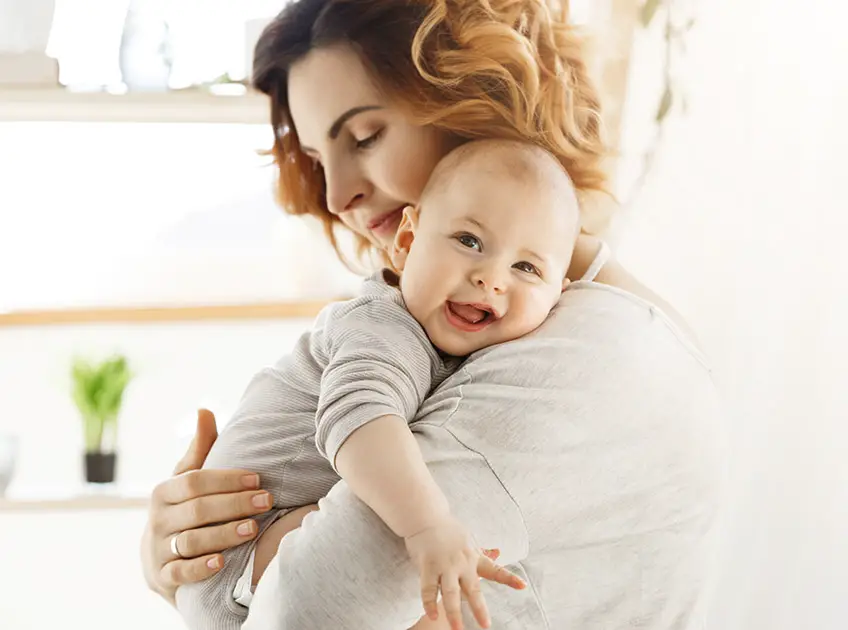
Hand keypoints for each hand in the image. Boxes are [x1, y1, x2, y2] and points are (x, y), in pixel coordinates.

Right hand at [140, 409, 272, 604]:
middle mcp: (157, 520)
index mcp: (164, 491)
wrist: (159, 559)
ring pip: (191, 541)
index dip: (228, 479)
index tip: (258, 479)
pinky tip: (222, 562)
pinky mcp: (162, 578)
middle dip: (234, 504)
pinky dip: (200, 568)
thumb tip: (204, 409)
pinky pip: (180, 573)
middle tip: (266, 501)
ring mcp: (158, 550)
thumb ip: (200, 449)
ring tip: (253, 528)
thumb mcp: (188, 480)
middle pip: (197, 509)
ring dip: (224, 534)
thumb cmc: (184, 509)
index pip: (196, 481)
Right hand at [404, 516, 525, 629]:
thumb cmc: (448, 530)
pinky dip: (429, 603)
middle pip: (472, 588)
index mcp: (474, 557)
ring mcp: (445, 565)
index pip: (494, 570)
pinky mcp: (428, 566)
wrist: (426, 516)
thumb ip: (481, 551)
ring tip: (457, 628)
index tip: (523, 586)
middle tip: (486, 625)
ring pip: (450, 592)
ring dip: (453, 612)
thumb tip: (498, 552)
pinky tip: (433, 614)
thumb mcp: (469, 540)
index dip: (509, 578)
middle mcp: (462, 562)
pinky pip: (428, 588)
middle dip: (479, 608)